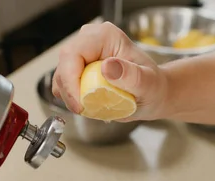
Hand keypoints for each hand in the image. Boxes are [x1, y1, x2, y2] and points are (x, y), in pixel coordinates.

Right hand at [52, 22, 168, 120]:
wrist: (154, 93)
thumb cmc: (153, 87)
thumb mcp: (148, 84)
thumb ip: (131, 75)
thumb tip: (108, 67)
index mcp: (106, 36)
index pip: (73, 54)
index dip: (70, 81)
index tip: (80, 105)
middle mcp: (91, 39)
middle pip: (63, 65)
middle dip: (69, 91)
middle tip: (85, 110)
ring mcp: (83, 53)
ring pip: (61, 76)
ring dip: (71, 97)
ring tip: (92, 107)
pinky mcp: (79, 67)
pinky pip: (64, 84)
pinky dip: (73, 97)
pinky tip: (89, 103)